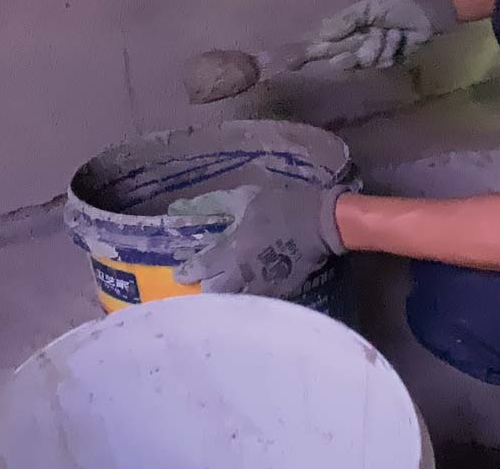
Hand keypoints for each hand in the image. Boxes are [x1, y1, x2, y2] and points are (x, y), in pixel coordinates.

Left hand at [171, 182, 352, 297]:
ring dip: (229, 298)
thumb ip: (233, 205)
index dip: (189, 272)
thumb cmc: (286, 206)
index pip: (204, 266)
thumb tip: (219, 207)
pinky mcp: (282, 291)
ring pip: (238, 301)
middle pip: (216, 292)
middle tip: (203, 285)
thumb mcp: (255, 198)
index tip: (179, 275)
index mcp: (235, 250)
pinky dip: (252, 298)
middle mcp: (244, 272)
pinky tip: (250, 295)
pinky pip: (260, 300)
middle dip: (206, 290)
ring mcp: (264, 285)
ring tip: (224, 296)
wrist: (321, 223)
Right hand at [305, 0, 457, 69]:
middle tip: (370, 39)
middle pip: (339, 55)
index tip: (289, 61)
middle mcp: (354, 39)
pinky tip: (399, 41)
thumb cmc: (399, 4)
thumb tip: (321, 34)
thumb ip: (346, 20)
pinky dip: (389, 53)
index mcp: (347, 25)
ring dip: (376, 48)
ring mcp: (370, 52)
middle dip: (352, 50)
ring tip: (391, 34)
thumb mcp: (370, 7)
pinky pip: (378, 64)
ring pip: (361, 60)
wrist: (430, 15)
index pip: (322, 39)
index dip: (307, 50)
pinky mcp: (385, 61)